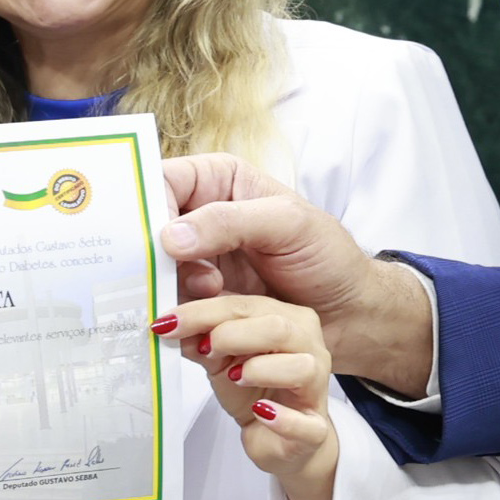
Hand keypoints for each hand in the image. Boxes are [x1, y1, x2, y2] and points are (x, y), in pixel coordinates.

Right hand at [156, 158, 433, 396]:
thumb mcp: (289, 225)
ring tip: (216, 294)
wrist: (349, 315)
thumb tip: (171, 236)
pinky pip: (171, 306)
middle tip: (199, 277)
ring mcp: (197, 262)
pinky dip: (183, 315)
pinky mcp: (199, 303)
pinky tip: (214, 317)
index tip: (162, 243)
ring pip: (156, 272)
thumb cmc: (328, 258)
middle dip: (163, 257)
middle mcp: (200, 218)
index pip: (164, 182)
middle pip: (150, 231)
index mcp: (219, 182)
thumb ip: (230, 221)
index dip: (153, 209)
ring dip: (177, 288)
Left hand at [175, 293, 339, 499]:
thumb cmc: (254, 391)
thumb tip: (170, 324)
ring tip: (235, 377)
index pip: (246, 305)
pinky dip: (281, 418)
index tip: (169, 322)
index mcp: (287, 320)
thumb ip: (200, 339)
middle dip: (233, 334)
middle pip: (278, 327)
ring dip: (261, 369)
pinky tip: (261, 412)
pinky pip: (306, 423)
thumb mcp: (221, 360)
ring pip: (301, 367)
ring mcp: (316, 388)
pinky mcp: (314, 429)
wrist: (277, 439)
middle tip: (205, 348)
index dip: (204, 312)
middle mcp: (309, 348)